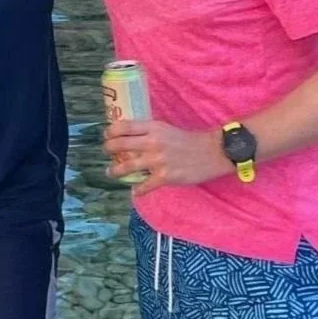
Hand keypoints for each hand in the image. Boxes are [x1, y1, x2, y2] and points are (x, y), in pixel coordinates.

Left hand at [103, 120, 231, 195]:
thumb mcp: (165, 128)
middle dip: (108, 149)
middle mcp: (152, 143)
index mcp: (152, 128)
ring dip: (115, 170)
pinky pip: (144, 186)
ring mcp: (157, 161)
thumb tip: (128, 135)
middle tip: (106, 152)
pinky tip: (134, 191)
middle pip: (119, 145)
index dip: (110, 131)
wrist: (211, 152)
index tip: (106, 135)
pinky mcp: (165, 177)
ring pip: (127, 166)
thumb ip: (148, 131)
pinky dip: (137, 190)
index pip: (123, 127)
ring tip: (110, 172)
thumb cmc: (187, 139)